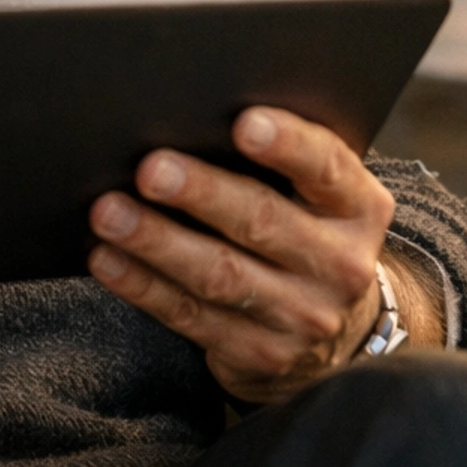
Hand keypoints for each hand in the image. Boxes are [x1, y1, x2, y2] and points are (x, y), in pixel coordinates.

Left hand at [87, 107, 396, 404]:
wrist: (337, 328)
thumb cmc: (307, 230)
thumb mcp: (319, 194)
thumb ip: (281, 159)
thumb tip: (192, 112)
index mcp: (359, 207)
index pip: (326, 167)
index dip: (288, 144)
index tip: (243, 123)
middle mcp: (341, 264)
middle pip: (263, 222)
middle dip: (201, 193)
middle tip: (149, 169)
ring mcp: (303, 317)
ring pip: (220, 274)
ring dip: (157, 242)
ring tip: (109, 212)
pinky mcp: (261, 354)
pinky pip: (191, 315)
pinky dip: (143, 284)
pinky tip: (107, 258)